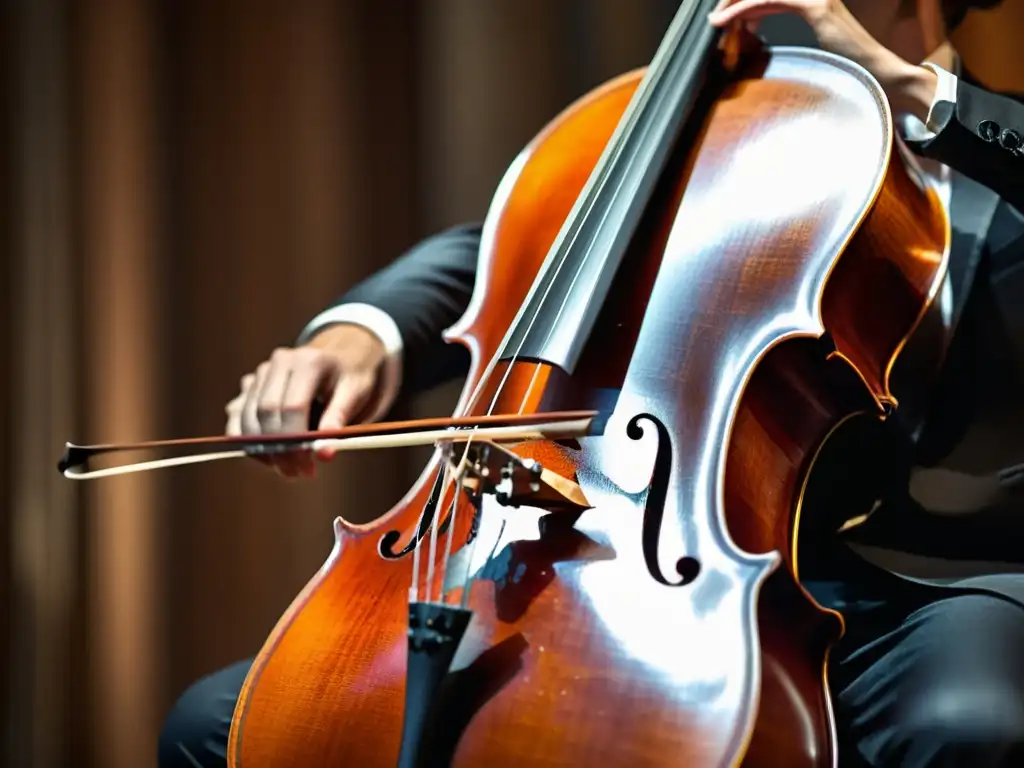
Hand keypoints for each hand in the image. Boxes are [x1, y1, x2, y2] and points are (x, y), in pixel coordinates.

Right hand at [225, 324, 386, 477]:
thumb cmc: (350, 377)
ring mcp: (261, 372)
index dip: (296, 441)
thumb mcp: (356, 393)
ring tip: (287, 469)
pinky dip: (247, 441)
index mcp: (307, 362)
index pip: (293, 407)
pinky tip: (269, 458)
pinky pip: (237, 417)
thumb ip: (339, 420)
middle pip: (266, 412)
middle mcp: (279, 363)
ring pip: (246, 416)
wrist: (340, 355)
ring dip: (261, 449)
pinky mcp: (250, 385)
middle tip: (297, 473)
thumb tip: (324, 454)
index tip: (307, 467)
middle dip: (278, 450)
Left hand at [708, 0, 937, 123]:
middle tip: (714, 17)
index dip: (742, 1)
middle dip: (735, 0)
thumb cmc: (843, 65)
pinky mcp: (816, 6)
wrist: (875, 73)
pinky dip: (746, 9)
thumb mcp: (804, 41)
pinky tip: (729, 20)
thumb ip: (779, 27)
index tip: (721, 15)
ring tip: (716, 20)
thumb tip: (749, 26)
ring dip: (735, 5)